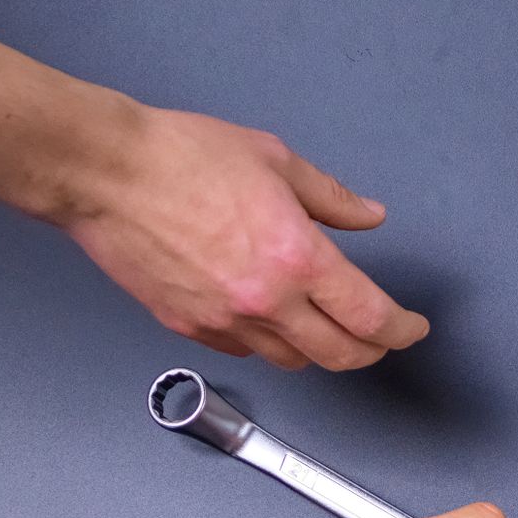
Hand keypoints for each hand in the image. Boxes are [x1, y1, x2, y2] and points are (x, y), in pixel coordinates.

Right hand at [59, 101, 433, 372]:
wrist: (105, 173)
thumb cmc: (179, 156)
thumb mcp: (274, 159)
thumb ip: (330, 197)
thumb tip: (367, 214)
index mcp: (298, 258)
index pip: (370, 317)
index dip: (402, 330)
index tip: (411, 328)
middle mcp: (266, 301)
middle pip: (340, 355)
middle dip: (370, 351)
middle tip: (381, 338)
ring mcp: (224, 320)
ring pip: (292, 360)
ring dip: (319, 350)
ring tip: (327, 328)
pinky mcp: (187, 325)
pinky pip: (243, 351)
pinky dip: (267, 344)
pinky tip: (270, 321)